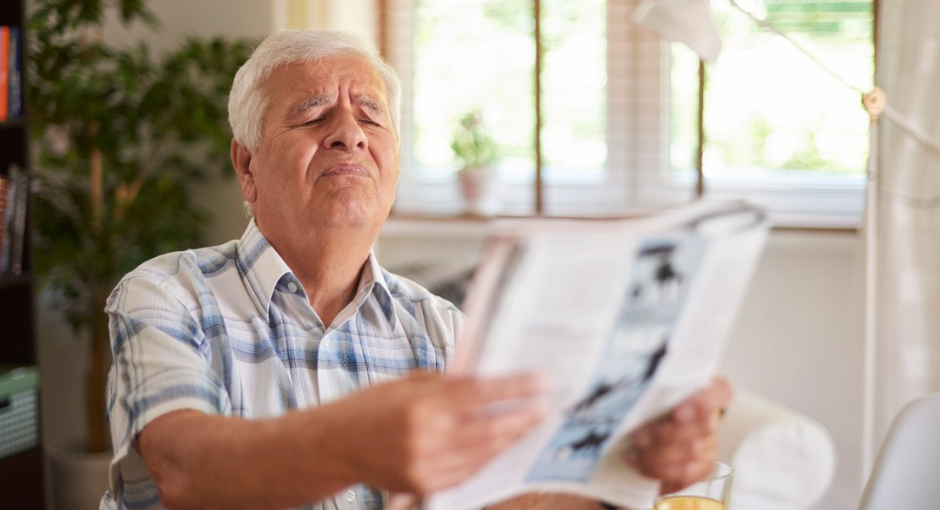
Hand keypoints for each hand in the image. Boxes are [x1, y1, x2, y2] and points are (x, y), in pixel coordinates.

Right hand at [327, 370, 547, 494]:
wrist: (335, 445)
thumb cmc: (370, 407)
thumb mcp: (407, 383)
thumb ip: (446, 383)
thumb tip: (486, 378)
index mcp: (421, 404)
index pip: (479, 393)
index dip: (515, 387)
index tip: (541, 381)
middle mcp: (425, 437)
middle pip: (489, 427)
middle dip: (521, 416)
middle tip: (543, 406)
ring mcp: (426, 465)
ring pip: (482, 453)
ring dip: (510, 438)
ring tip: (528, 424)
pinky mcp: (424, 484)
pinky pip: (468, 471)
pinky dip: (488, 457)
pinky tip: (501, 445)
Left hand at [624, 377, 732, 493]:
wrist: (646, 434)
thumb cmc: (647, 406)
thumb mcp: (648, 393)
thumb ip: (651, 393)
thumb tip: (634, 398)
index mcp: (705, 390)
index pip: (721, 391)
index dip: (705, 401)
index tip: (677, 413)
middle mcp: (712, 417)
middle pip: (703, 427)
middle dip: (666, 434)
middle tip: (637, 437)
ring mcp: (711, 444)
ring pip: (693, 452)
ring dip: (658, 455)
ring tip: (632, 455)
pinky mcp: (702, 466)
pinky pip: (687, 473)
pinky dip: (661, 471)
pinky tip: (642, 467)